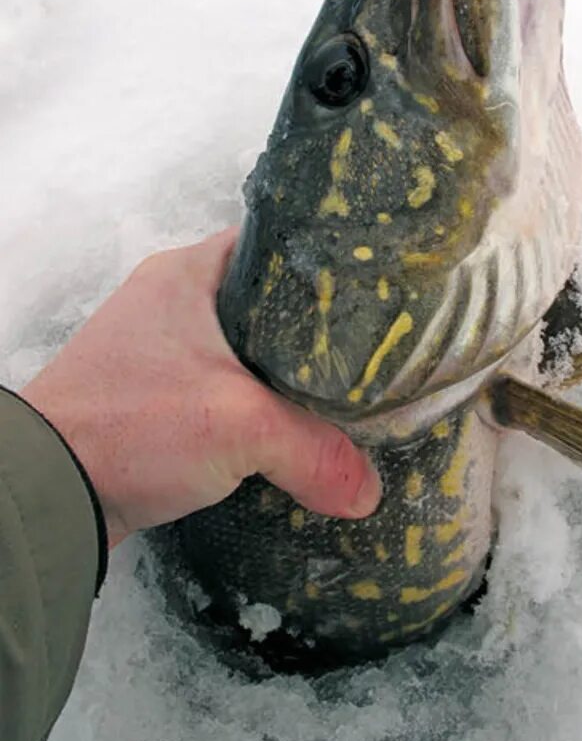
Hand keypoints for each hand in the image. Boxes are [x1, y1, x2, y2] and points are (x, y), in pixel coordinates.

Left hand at [22, 229, 380, 547]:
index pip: (277, 247)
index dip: (328, 267)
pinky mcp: (152, 394)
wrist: (45, 490)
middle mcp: (171, 299)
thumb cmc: (136, 425)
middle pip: (266, 302)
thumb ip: (314, 452)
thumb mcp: (239, 429)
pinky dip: (252, 405)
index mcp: (188, 271)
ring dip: (283, 375)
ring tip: (339, 394)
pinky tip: (287, 430)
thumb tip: (370, 493)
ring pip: (244, 350)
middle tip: (368, 354)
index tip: (376, 296)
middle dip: (315, 332)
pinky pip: (220, 387)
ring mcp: (158, 348)